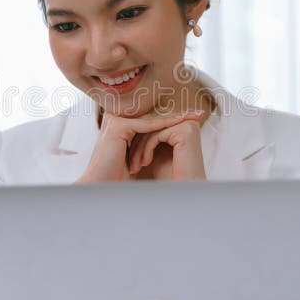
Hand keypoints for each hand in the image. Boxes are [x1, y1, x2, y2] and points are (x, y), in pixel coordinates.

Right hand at [75, 110, 203, 183]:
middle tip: (196, 112)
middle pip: (152, 114)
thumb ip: (148, 144)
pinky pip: (147, 125)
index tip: (190, 118)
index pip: (150, 118)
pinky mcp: (118, 127)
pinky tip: (180, 122)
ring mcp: (115, 120)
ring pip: (151, 118)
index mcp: (119, 123)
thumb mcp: (138, 156)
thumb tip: (169, 142)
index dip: (170, 118)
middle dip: (175, 114)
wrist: (102, 186)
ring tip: (192, 115)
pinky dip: (164, 124)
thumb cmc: (118, 176)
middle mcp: (115, 118)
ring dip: (173, 116)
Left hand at [128, 118, 205, 180]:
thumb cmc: (171, 177)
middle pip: (153, 127)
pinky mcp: (185, 131)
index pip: (154, 126)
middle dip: (138, 145)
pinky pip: (156, 135)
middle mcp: (188, 122)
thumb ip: (151, 137)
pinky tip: (145, 163)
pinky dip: (147, 149)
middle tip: (131, 163)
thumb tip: (133, 126)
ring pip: (152, 131)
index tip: (130, 157)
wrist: (183, 192)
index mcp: (183, 125)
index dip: (139, 141)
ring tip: (135, 166)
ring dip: (140, 149)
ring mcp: (187, 125)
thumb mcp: (158, 152)